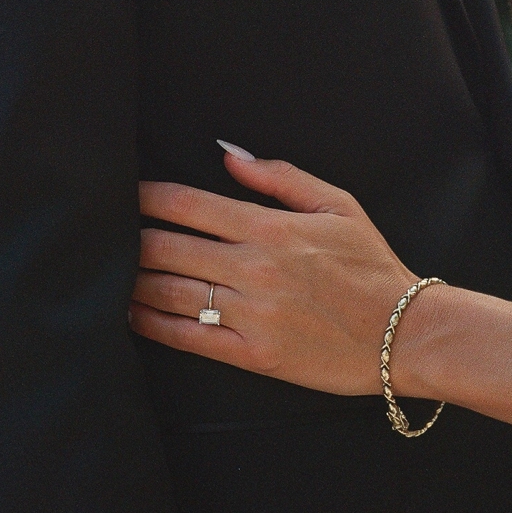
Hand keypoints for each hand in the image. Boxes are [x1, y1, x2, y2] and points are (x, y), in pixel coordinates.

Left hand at [130, 153, 415, 394]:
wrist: (403, 332)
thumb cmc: (371, 265)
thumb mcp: (337, 204)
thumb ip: (280, 177)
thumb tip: (229, 156)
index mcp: (271, 228)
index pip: (189, 205)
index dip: (148, 196)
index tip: (126, 192)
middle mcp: (254, 269)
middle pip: (167, 248)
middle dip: (131, 238)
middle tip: (108, 233)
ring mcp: (250, 315)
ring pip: (169, 293)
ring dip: (133, 282)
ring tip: (110, 273)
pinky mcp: (252, 356)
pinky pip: (188, 338)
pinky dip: (152, 325)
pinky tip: (131, 315)